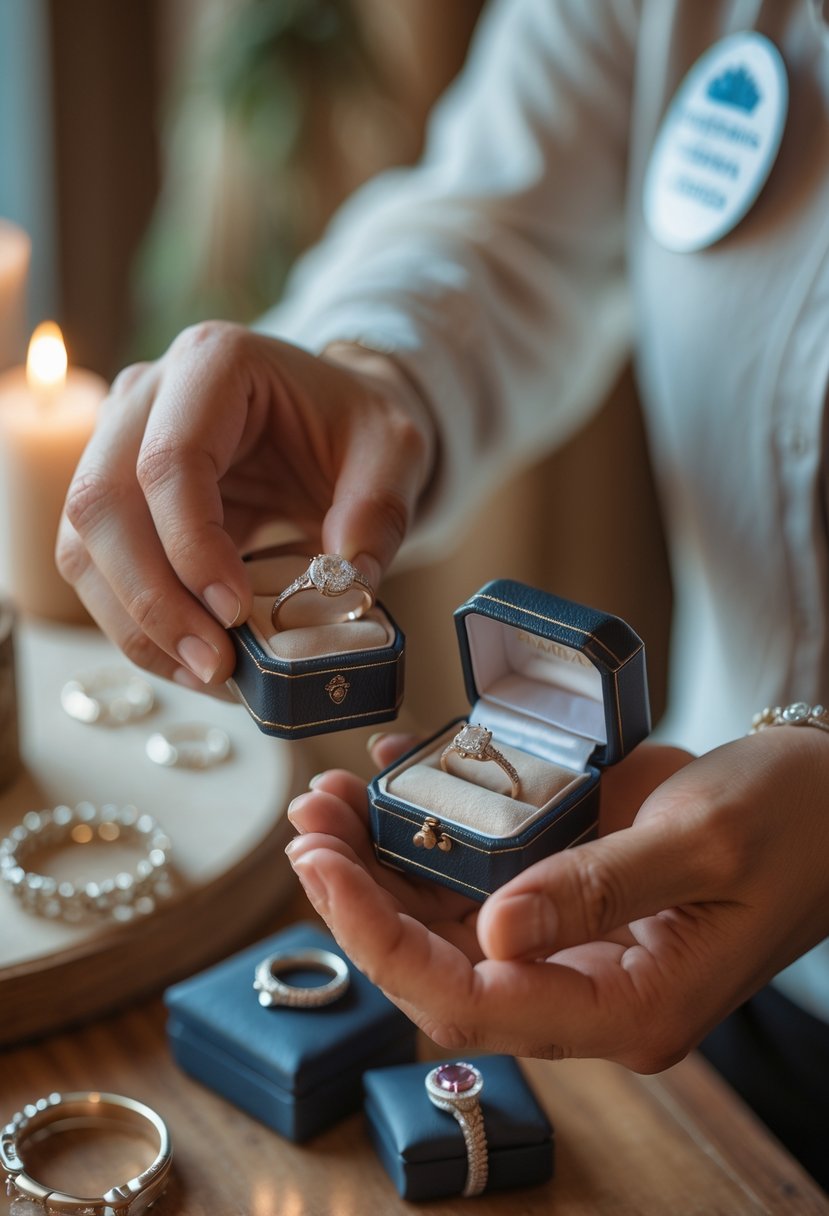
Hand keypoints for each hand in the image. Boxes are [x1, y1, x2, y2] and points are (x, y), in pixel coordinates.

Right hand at [56, 326, 431, 688]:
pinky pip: (97, 569)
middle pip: (102, 503)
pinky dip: (137, 625)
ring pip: (83, 544)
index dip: (191, 546)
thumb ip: (378, 511)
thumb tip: (345, 585)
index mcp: (214, 363)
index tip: (233, 611)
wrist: (332, 419)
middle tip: (213, 662)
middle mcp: (145, 396)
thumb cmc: (354, 426)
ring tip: (206, 672)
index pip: (169, 461)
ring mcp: (116, 445)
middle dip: (150, 598)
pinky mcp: (115, 499)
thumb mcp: (394, 451)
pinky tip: (190, 660)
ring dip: (135, 622)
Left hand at [286, 729, 828, 1067]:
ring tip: (330, 798)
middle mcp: (590, 990)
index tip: (319, 869)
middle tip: (308, 820)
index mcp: (630, 1007)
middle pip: (443, 966)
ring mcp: (576, 946)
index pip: (473, 1001)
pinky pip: (484, 879)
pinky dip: (434, 833)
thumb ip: (597, 888)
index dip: (380, 941)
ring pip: (451, 925)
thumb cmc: (795, 819)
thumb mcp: (701, 843)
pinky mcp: (572, 899)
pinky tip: (400, 778)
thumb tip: (490, 934)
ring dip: (384, 863)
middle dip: (362, 896)